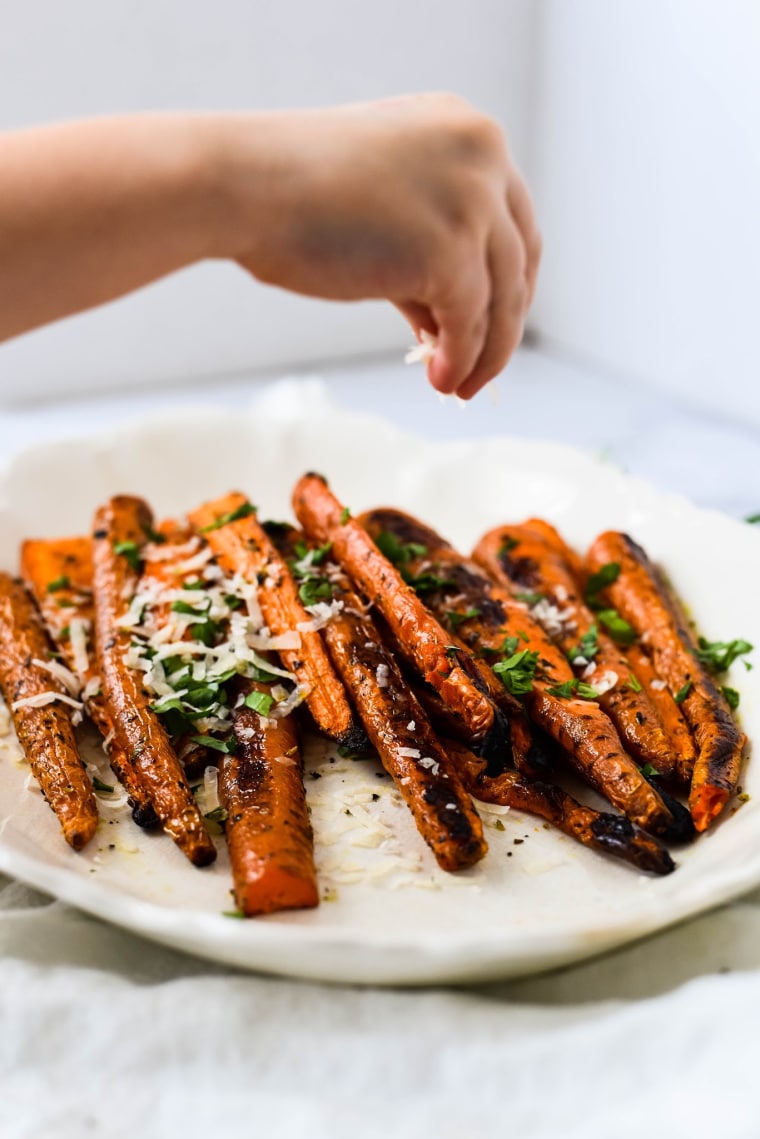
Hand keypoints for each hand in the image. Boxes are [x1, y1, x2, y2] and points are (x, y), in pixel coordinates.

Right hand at [218, 94, 540, 398]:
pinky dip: (462, 359)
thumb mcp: (380, 208)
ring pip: (503, 298)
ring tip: (460, 386)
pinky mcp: (452, 250)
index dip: (505, 279)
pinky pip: (471, 323)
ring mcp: (472, 201)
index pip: (511, 217)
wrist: (245, 185)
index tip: (490, 321)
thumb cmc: (290, 194)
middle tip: (480, 366)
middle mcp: (483, 155)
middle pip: (519, 259)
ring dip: (486, 352)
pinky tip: (441, 380)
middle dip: (502, 322)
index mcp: (466, 130)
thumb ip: (424, 252)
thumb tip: (448, 322)